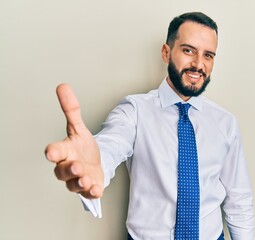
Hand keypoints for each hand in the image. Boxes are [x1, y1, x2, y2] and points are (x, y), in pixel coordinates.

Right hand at [45, 84, 103, 198]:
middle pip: (62, 171)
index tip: (51, 152)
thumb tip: (63, 86)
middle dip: (69, 169)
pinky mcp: (89, 188)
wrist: (94, 161)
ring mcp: (78, 179)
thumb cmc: (81, 146)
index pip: (55, 152)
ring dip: (80, 182)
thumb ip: (71, 110)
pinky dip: (92, 192)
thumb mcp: (79, 127)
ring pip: (74, 185)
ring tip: (87, 178)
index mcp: (64, 151)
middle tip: (78, 165)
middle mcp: (68, 167)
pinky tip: (97, 188)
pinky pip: (89, 194)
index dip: (53, 152)